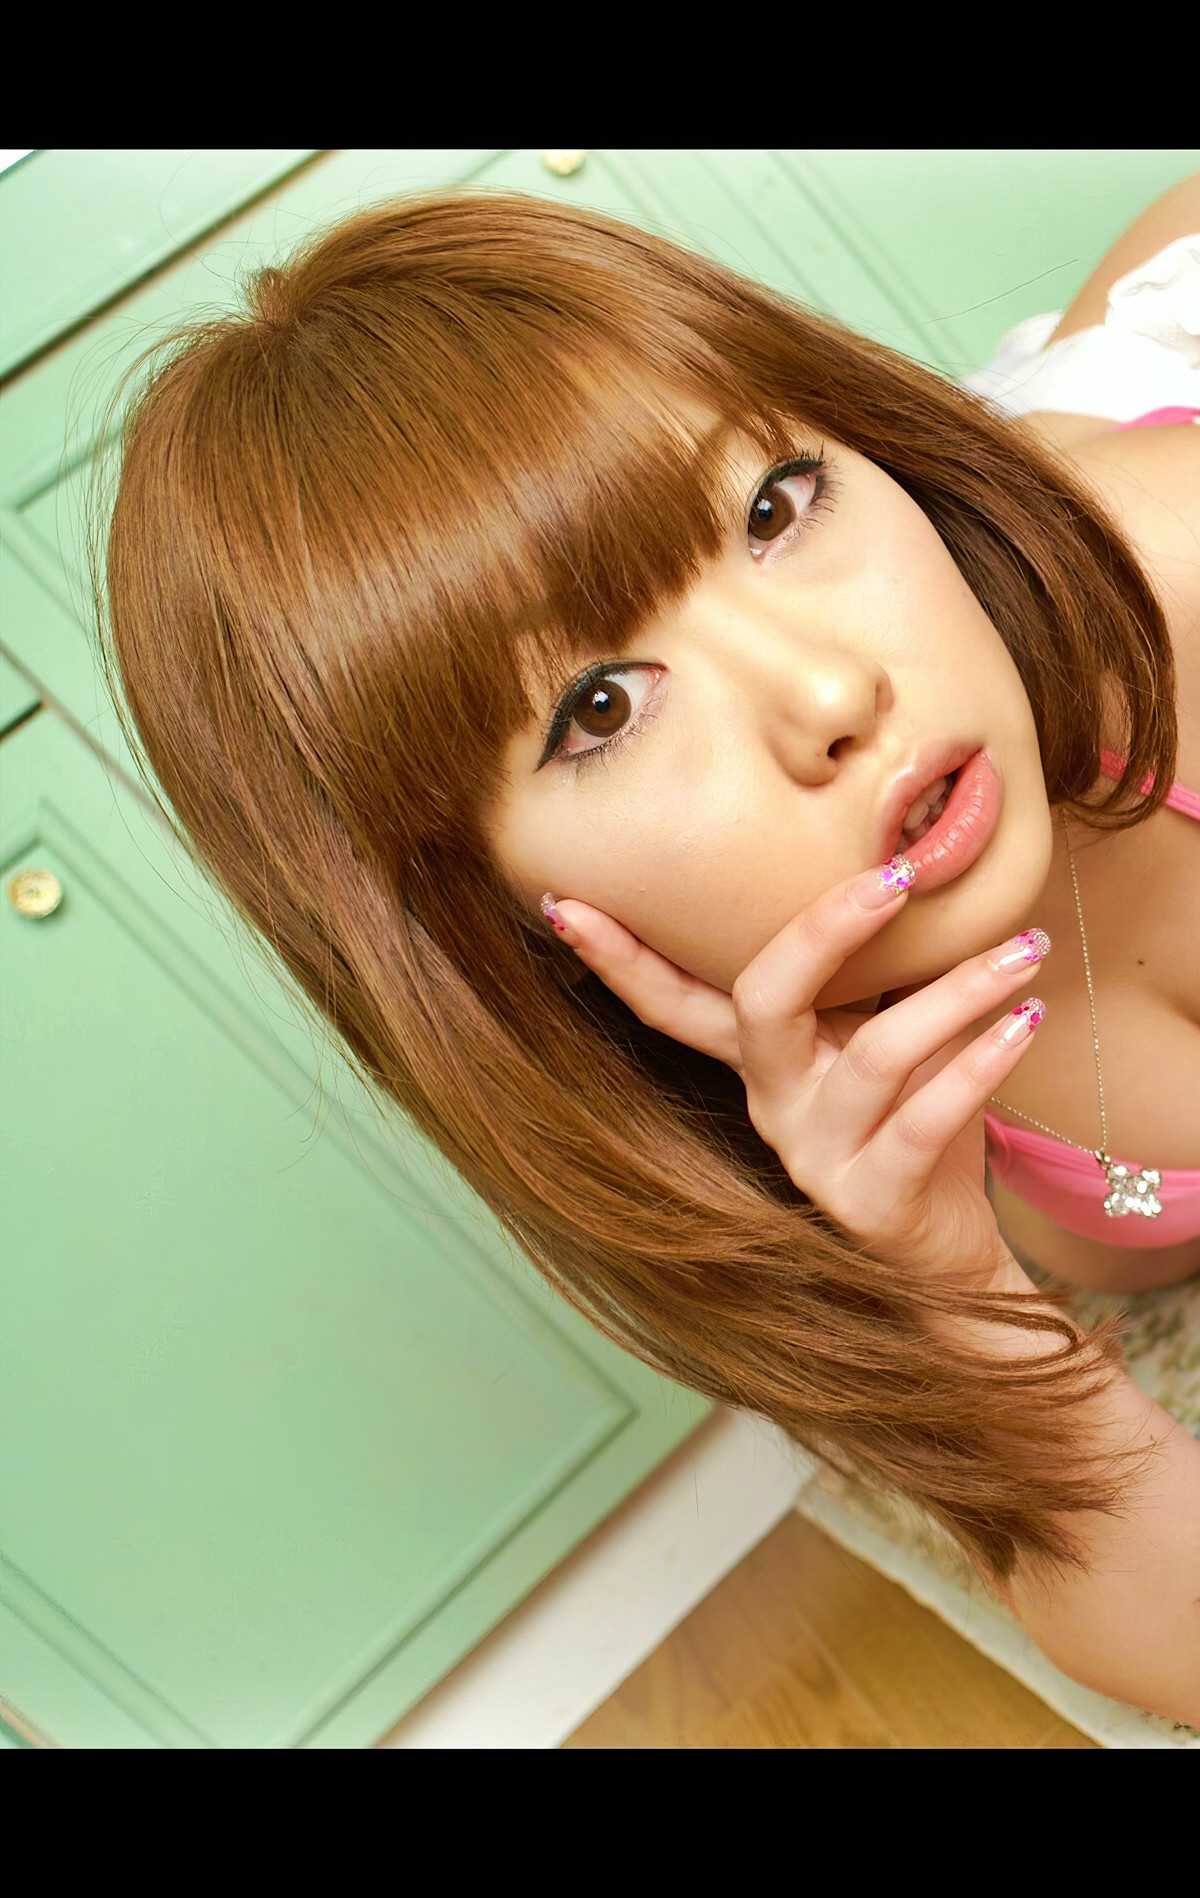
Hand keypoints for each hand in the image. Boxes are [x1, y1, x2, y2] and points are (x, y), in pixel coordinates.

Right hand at [542, 866, 1050, 1286]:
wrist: (950, 1248)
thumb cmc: (914, 1118)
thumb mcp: (875, 1036)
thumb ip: (866, 974)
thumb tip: (903, 850)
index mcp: (757, 1060)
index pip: (668, 1002)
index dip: (615, 957)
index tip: (562, 899)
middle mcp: (770, 1104)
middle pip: (761, 1003)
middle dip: (823, 931)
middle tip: (897, 874)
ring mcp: (816, 1157)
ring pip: (873, 1055)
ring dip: (955, 994)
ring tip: (1024, 951)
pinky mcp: (873, 1201)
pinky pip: (926, 1119)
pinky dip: (982, 1062)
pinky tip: (1023, 1021)